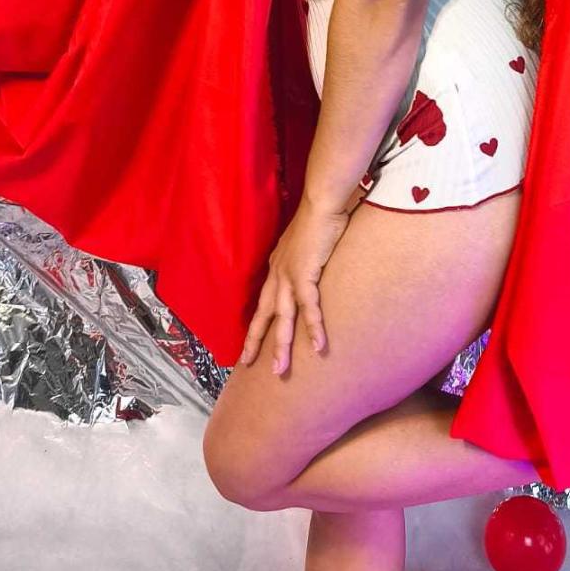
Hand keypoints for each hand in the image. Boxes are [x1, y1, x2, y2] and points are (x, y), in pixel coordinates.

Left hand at [237, 199, 351, 373]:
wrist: (321, 202)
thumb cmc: (319, 216)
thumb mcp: (307, 242)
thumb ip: (305, 256)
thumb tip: (312, 264)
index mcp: (277, 266)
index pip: (264, 300)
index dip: (258, 321)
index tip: (252, 340)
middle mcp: (278, 273)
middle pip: (264, 313)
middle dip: (256, 340)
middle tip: (248, 364)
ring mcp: (289, 275)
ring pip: (282, 317)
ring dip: (282, 345)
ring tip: (281, 369)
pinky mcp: (305, 274)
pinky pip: (309, 307)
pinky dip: (313, 327)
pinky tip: (318, 346)